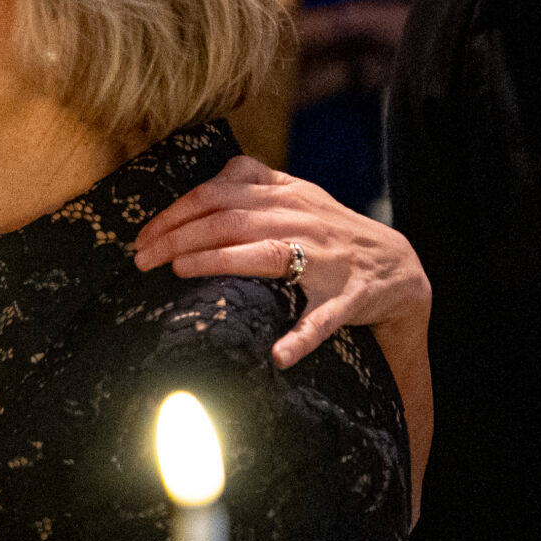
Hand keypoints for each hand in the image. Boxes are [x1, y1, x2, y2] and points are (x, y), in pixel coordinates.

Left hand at [131, 153, 429, 368]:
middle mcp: (302, 221)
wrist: (399, 267)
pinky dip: (301, 338)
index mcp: (285, 196)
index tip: (143, 236)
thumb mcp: (297, 196)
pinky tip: (278, 356)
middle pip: (229, 220)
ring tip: (180, 271)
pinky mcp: (347, 298)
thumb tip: (199, 186)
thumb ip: (253, 184)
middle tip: (142, 259)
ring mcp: (325, 259)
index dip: (175, 213)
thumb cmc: (332, 231)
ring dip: (219, 261)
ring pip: (266, 254)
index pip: (217, 193)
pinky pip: (322, 319)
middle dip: (178, 237)